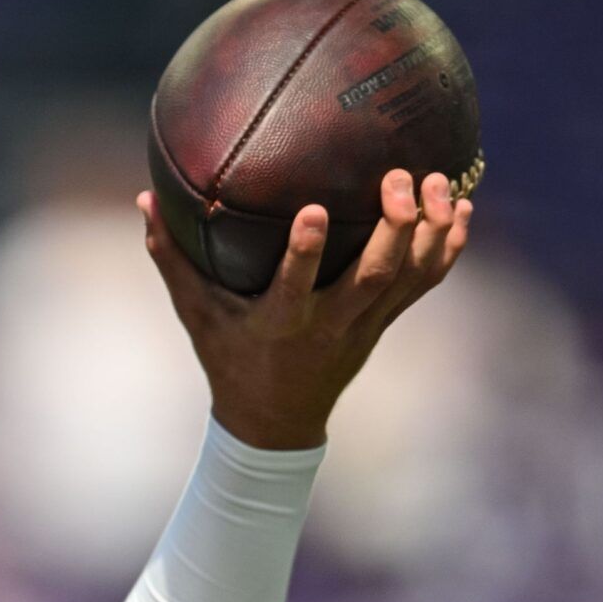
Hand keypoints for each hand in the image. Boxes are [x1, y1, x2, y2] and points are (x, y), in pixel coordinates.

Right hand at [139, 168, 472, 449]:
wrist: (274, 423)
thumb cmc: (228, 358)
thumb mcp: (194, 314)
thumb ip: (171, 258)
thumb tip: (142, 200)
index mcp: (280, 323)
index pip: (295, 286)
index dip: (307, 251)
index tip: (315, 209)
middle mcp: (329, 324)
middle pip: (374, 277)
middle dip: (393, 229)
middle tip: (399, 178)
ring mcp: (363, 325)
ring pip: (409, 278)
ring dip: (429, 231)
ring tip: (439, 181)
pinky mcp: (383, 323)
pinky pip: (425, 284)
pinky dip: (447, 249)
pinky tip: (459, 210)